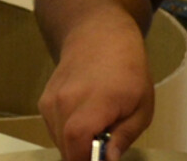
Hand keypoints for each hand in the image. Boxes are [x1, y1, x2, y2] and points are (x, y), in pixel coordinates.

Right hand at [38, 19, 157, 160]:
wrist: (99, 37)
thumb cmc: (127, 71)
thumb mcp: (142, 106)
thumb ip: (124, 136)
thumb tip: (109, 159)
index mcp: (95, 101)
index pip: (77, 141)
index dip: (86, 160)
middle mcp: (65, 101)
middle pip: (66, 147)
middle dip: (84, 157)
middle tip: (104, 150)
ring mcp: (51, 100)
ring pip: (58, 141)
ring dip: (76, 147)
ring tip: (97, 133)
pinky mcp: (44, 101)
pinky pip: (53, 130)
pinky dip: (67, 135)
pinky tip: (84, 123)